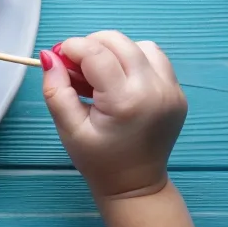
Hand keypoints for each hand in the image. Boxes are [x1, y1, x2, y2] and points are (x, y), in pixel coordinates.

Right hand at [40, 31, 187, 200]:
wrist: (136, 185)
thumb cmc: (98, 160)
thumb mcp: (67, 127)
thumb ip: (55, 89)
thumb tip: (50, 55)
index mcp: (124, 102)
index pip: (95, 53)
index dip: (71, 48)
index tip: (58, 59)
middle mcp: (153, 90)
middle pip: (118, 41)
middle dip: (90, 45)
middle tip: (76, 68)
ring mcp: (171, 90)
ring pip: (139, 45)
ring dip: (115, 51)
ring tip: (101, 74)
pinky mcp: (178, 92)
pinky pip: (155, 59)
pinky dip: (134, 59)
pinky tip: (121, 80)